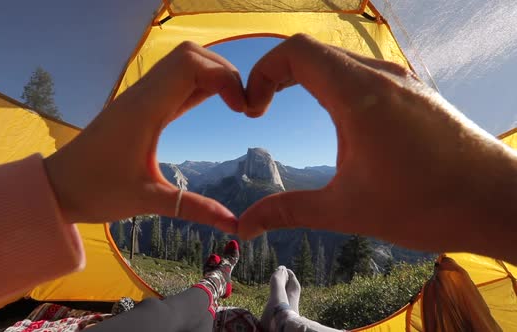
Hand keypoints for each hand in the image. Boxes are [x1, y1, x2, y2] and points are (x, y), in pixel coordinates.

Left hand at [44, 42, 245, 233]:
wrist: (56, 187)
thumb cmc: (96, 192)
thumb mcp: (148, 200)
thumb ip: (194, 208)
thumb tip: (235, 224)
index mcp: (146, 109)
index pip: (192, 65)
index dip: (225, 77)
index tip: (242, 110)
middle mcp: (143, 94)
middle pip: (191, 54)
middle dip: (224, 71)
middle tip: (242, 104)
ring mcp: (140, 97)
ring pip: (182, 63)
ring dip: (212, 75)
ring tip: (233, 104)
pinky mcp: (139, 105)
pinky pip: (174, 81)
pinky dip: (198, 84)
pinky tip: (212, 104)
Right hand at [238, 34, 516, 260]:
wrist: (500, 203)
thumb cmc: (427, 204)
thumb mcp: (347, 209)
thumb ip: (288, 211)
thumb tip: (244, 225)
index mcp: (359, 94)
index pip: (296, 51)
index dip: (263, 72)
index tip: (254, 109)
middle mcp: (382, 76)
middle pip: (315, 51)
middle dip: (279, 74)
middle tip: (263, 110)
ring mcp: (404, 81)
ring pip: (341, 59)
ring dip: (309, 78)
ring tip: (293, 110)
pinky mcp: (418, 93)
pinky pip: (366, 72)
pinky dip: (337, 84)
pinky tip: (340, 120)